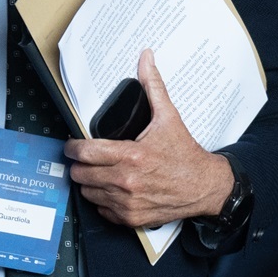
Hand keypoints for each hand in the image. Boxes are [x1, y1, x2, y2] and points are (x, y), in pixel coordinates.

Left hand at [65, 50, 232, 227]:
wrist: (205, 186)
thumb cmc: (186, 155)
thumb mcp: (168, 117)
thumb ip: (152, 86)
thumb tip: (146, 59)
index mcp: (131, 155)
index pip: (84, 152)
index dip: (72, 147)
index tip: (72, 145)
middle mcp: (126, 181)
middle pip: (80, 174)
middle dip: (80, 164)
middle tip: (87, 158)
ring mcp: (127, 202)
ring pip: (88, 192)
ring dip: (90, 182)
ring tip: (101, 172)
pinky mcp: (130, 218)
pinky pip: (102, 210)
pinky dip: (104, 200)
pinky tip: (114, 189)